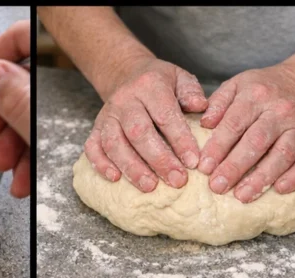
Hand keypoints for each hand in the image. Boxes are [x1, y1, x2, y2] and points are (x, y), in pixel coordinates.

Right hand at [83, 56, 206, 190]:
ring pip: (114, 144)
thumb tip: (201, 108)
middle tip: (176, 181)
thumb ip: (191, 92)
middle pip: (138, 132)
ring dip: (132, 168)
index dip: (180, 140)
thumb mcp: (179, 78)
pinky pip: (92, 148)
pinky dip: (101, 164)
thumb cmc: (159, 83)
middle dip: (158, 160)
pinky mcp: (95, 128)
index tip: (193, 162)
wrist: (126, 74)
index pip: (165, 115)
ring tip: (150, 186)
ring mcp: (107, 115)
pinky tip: (115, 179)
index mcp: (149, 85)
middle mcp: (125, 100)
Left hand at [197, 63, 294, 199]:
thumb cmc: (264, 90)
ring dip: (262, 178)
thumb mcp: (237, 85)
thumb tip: (204, 123)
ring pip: (282, 155)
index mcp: (257, 96)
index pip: (235, 123)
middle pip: (257, 141)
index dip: (218, 146)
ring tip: (243, 196)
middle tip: (217, 187)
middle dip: (235, 166)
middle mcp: (280, 111)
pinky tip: (280, 190)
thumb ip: (218, 103)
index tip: (203, 167)